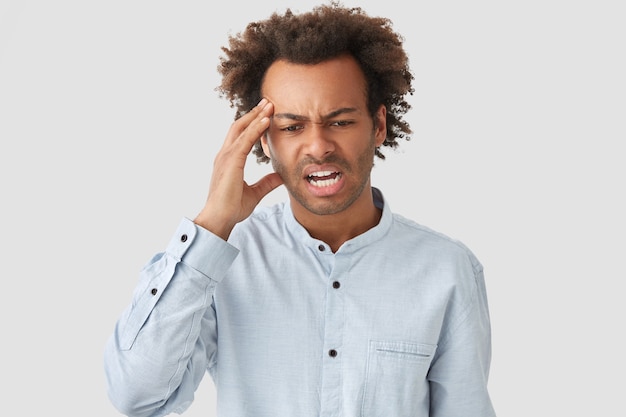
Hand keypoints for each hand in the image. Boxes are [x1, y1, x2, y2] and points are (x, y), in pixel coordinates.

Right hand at [194, 99, 282, 239]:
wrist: (219, 219)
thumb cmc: (231, 208)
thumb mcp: (255, 193)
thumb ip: (267, 183)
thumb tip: (280, 176)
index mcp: (229, 161)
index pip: (241, 136)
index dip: (253, 123)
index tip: (265, 114)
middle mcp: (225, 155)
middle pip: (239, 126)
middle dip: (254, 113)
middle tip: (268, 102)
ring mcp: (226, 157)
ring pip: (242, 129)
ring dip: (256, 116)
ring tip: (270, 105)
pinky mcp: (231, 161)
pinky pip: (245, 140)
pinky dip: (256, 129)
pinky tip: (266, 121)